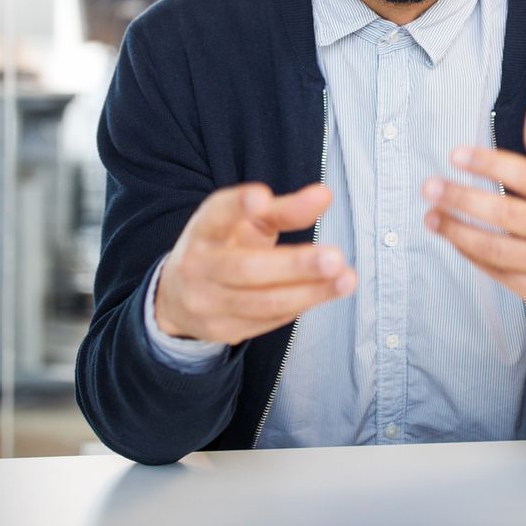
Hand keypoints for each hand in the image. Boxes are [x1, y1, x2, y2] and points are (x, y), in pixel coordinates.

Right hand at [154, 182, 356, 345]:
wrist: (179, 296)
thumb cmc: (223, 247)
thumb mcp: (246, 222)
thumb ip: (284, 209)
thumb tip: (325, 195)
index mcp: (203, 230)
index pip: (217, 214)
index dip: (238, 206)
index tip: (262, 198)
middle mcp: (198, 267)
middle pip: (247, 268)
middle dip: (294, 266)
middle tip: (334, 257)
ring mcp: (207, 303)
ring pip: (264, 302)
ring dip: (310, 292)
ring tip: (346, 279)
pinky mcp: (222, 330)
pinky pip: (269, 320)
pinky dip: (301, 305)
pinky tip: (325, 292)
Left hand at [422, 95, 525, 328]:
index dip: (489, 163)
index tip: (456, 154)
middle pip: (507, 214)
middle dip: (463, 199)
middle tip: (430, 185)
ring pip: (496, 248)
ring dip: (457, 231)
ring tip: (430, 215)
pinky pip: (497, 272)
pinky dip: (470, 255)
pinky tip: (451, 238)